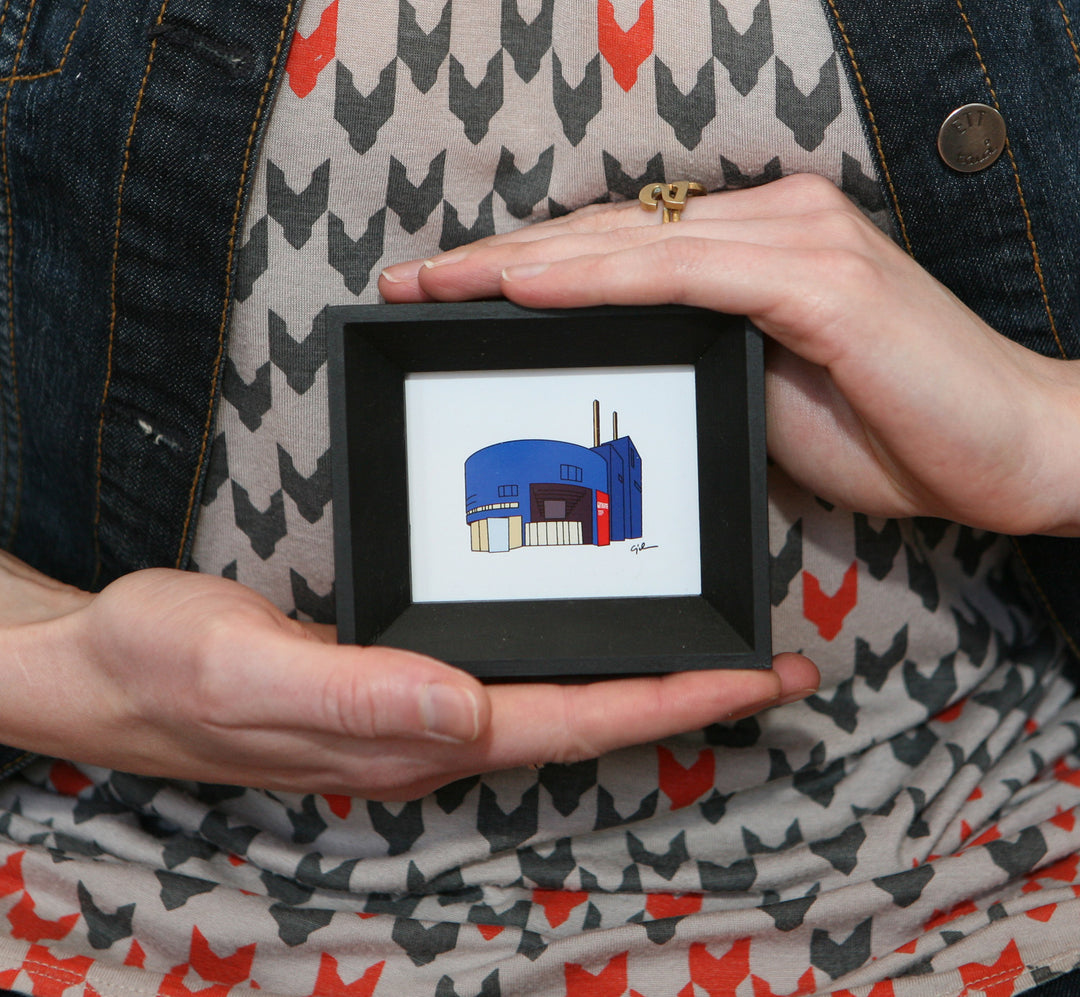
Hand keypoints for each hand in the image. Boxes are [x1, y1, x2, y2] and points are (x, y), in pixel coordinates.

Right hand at [0, 553, 816, 799]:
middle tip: (772, 658)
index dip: (674, 702)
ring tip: (712, 642)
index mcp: (415, 733)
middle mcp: (432, 729)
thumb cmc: (165, 669)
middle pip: (587, 715)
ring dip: (640, 674)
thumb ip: (356, 692)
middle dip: (686, 694)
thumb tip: (463, 704)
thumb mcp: (249, 670)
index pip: (573, 719)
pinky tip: (588, 623)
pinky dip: (572, 650)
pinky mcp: (396, 677)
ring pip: (557, 695)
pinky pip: (511, 668)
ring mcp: (416, 708)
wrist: (101, 672)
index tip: (761, 677)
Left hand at [380, 174, 1079, 537]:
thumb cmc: (898, 429)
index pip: (620, 248)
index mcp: (757, 245)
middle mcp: (772, 221)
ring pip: (631, 242)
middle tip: (412, 281)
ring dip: (525, 264)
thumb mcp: (769, 396)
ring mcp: (796, 240)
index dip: (530, 267)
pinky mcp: (818, 279)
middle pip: (607, 234)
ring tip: (438, 282)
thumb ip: (702, 363)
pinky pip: (683, 273)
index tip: (450, 293)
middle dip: (499, 261)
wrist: (1017, 449)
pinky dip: (600, 280)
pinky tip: (527, 286)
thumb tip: (628, 369)